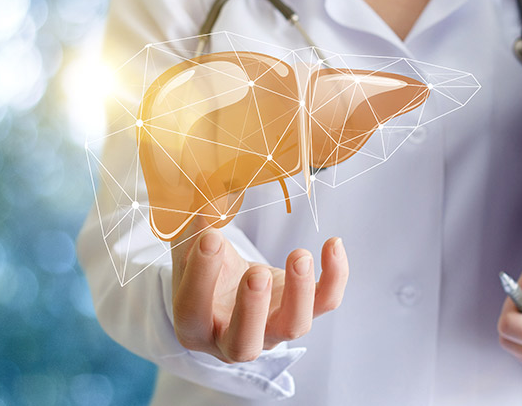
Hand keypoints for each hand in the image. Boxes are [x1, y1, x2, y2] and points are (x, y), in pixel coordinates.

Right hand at [169, 200, 348, 363]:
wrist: (226, 283)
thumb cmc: (200, 264)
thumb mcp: (187, 241)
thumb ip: (193, 218)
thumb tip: (204, 179)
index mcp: (194, 325)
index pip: (193, 309)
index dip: (201, 276)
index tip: (211, 237)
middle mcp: (231, 339)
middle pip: (244, 343)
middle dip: (252, 309)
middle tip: (257, 273)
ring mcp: (271, 330)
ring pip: (292, 327)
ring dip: (299, 293)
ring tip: (298, 254)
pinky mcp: (301, 311)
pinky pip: (324, 302)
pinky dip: (334, 276)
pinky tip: (332, 244)